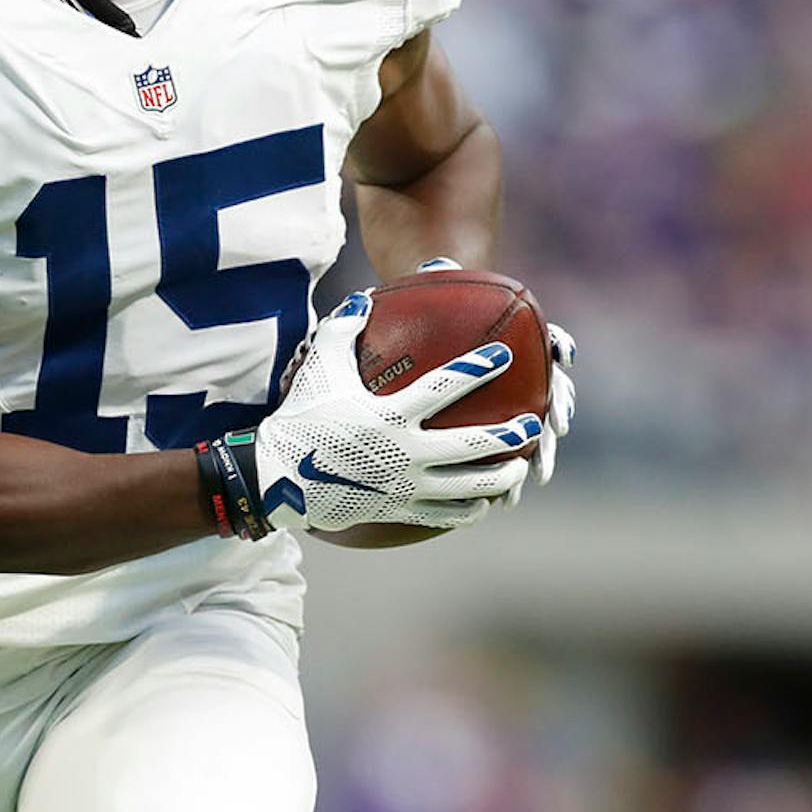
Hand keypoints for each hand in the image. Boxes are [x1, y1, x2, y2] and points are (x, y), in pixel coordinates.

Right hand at [250, 291, 540, 534]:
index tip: (501, 354)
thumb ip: (341, 331)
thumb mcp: (318, 371)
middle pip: (471, 445)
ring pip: (468, 486)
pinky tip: (484, 502)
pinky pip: (446, 514)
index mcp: (389, 414)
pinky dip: (470, 509)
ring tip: (520, 467)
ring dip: (500, 476)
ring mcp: (405, 485)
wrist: (280, 477)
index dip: (477, 368)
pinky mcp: (400, 509)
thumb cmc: (302, 418)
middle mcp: (404, 451)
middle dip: (508, 435)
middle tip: (531, 424)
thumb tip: (363, 297)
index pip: (444, 387)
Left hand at [419, 261, 575, 494]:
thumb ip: (438, 276)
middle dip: (557, 410)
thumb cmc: (433, 312)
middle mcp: (525, 374)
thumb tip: (433, 262)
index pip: (546, 339)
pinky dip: (501, 479)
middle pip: (551, 394)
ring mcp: (515, 404)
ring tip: (531, 477)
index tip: (563, 354)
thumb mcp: (433, 293)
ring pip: (534, 433)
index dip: (557, 343)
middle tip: (557, 428)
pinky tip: (492, 502)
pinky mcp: (496, 432)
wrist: (435, 330)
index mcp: (517, 341)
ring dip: (537, 454)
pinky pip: (503, 459)